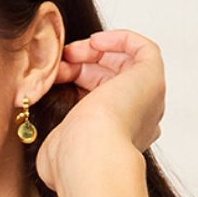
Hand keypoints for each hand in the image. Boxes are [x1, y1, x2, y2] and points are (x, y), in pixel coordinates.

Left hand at [35, 28, 164, 192]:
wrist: (89, 155)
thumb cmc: (72, 157)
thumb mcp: (58, 145)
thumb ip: (57, 138)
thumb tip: (44, 143)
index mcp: (119, 138)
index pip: (103, 99)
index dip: (78, 82)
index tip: (55, 77)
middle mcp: (138, 120)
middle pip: (113, 79)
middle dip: (83, 65)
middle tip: (61, 62)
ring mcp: (148, 99)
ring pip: (126, 64)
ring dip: (97, 52)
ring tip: (71, 52)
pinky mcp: (153, 79)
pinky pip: (143, 49)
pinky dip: (120, 39)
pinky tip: (95, 42)